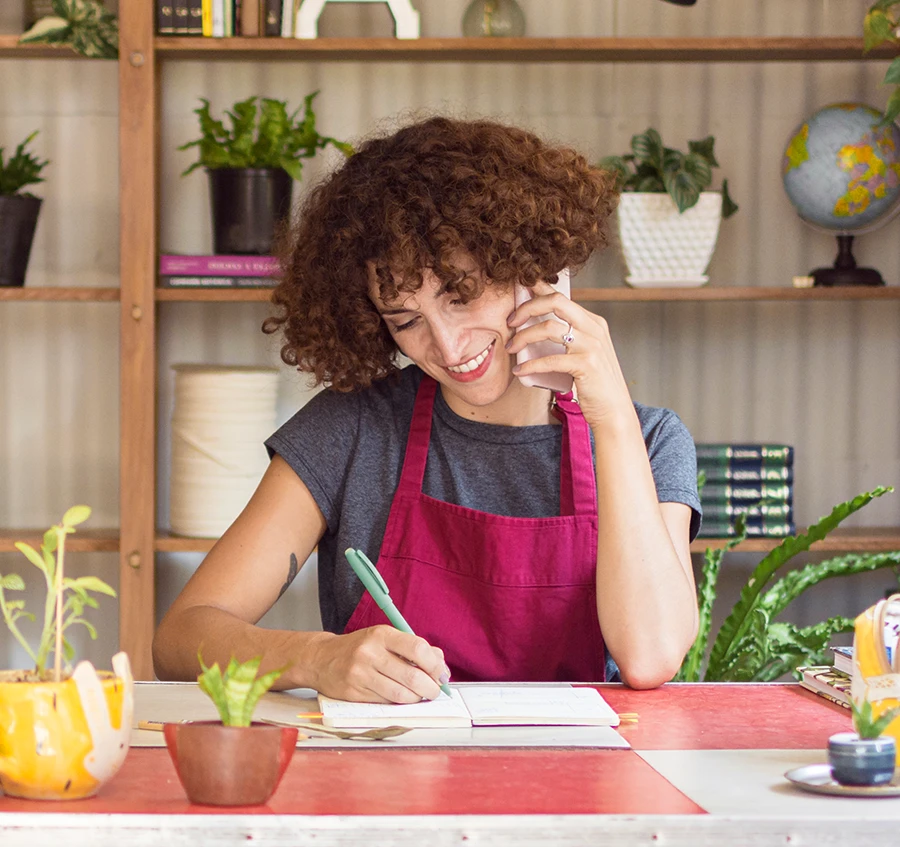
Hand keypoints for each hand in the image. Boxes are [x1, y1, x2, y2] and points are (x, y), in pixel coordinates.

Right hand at [307, 626, 448, 702]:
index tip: (442, 674)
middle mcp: (370, 653)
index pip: (417, 648)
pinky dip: (399, 703)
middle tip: (435, 691)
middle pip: (412, 675)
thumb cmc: (359, 648)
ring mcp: (361, 674)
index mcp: (381, 634)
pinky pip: (386, 702)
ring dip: (417, 698)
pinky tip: (402, 697)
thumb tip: (440, 663)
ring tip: (420, 695)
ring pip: (401, 694)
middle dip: (430, 687)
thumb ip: (413, 648)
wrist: (321, 659)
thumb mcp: (384, 638)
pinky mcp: (354, 693)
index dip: (435, 665)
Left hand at [506, 280, 633, 427]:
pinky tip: (520, 371)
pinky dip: (530, 365)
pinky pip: (550, 359)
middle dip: (527, 307)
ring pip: (548, 328)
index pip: (562, 296)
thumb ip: (569, 337)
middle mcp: (594, 329)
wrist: (613, 410)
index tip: (519, 290)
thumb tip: (535, 327)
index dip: (538, 289)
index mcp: (593, 322)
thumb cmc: (594, 384)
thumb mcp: (585, 352)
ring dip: (524, 337)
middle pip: (556, 302)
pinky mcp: (586, 365)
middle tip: (510, 321)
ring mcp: (591, 345)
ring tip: (512, 348)